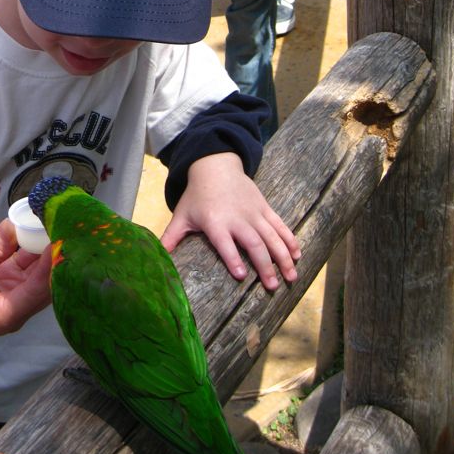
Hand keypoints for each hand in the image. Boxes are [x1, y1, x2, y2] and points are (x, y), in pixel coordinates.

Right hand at [0, 221, 52, 333]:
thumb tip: (17, 226)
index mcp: (1, 317)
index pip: (36, 291)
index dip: (51, 266)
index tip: (62, 241)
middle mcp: (12, 309)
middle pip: (43, 284)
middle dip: (54, 257)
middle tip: (66, 227)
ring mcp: (11, 295)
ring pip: (37, 272)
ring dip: (45, 249)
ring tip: (58, 223)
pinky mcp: (6, 281)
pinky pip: (25, 264)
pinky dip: (32, 247)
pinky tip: (41, 228)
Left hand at [160, 154, 300, 290]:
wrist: (215, 167)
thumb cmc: (197, 196)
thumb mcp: (182, 215)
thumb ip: (171, 237)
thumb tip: (157, 257)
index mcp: (214, 222)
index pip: (224, 242)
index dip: (232, 258)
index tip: (241, 276)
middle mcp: (236, 218)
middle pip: (253, 243)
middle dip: (264, 265)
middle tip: (272, 286)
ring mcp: (253, 212)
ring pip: (272, 236)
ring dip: (283, 257)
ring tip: (291, 277)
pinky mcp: (264, 208)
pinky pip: (280, 225)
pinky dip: (290, 240)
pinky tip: (297, 255)